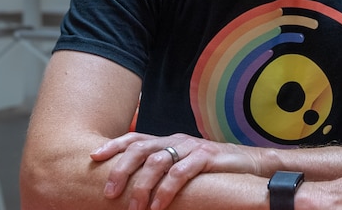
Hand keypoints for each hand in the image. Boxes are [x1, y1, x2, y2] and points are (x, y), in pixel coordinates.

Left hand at [90, 132, 262, 209]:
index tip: (93, 157)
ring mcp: (191, 148)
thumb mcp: (182, 164)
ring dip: (142, 186)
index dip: (113, 145)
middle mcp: (175, 140)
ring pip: (158, 162)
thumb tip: (132, 185)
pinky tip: (158, 206)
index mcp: (166, 141)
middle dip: (121, 169)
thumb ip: (161, 169)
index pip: (135, 138)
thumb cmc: (210, 168)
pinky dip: (166, 191)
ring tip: (134, 208)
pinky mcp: (206, 157)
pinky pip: (181, 173)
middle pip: (141, 149)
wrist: (248, 162)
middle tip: (109, 192)